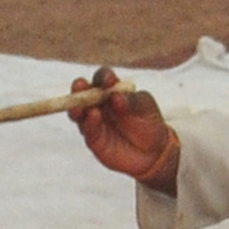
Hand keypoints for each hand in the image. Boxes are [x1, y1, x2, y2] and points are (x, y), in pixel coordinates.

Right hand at [65, 69, 181, 185]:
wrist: (152, 151)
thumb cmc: (148, 122)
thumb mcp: (146, 107)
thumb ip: (132, 100)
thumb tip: (116, 96)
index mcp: (111, 90)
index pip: (102, 78)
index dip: (103, 77)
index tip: (109, 81)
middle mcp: (98, 103)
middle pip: (82, 91)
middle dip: (79, 87)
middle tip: (80, 85)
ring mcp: (93, 121)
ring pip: (78, 111)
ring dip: (76, 106)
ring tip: (80, 106)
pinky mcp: (93, 138)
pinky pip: (87, 130)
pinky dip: (88, 123)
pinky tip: (93, 117)